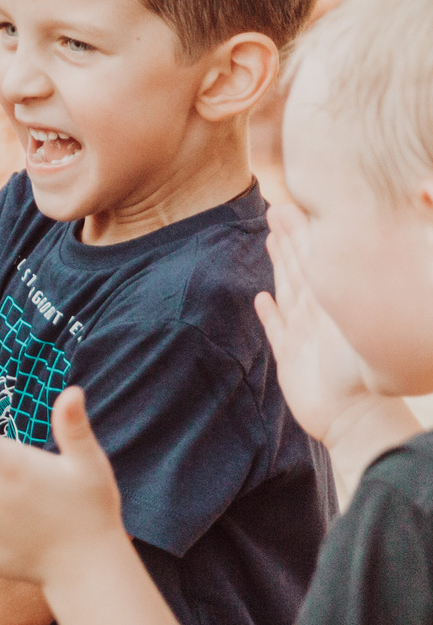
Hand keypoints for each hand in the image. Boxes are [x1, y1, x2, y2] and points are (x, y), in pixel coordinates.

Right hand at [254, 205, 376, 444]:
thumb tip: (344, 244)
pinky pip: (278, 333)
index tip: (290, 206)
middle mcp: (320, 317)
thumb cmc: (362, 375)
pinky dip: (270, 316)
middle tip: (276, 210)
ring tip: (270, 242)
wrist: (357, 418)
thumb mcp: (355, 320)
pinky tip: (262, 301)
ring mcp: (305, 338)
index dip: (301, 233)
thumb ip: (341, 287)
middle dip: (289, 240)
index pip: (314, 260)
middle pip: (301, 270)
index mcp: (335, 305)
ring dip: (280, 268)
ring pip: (289, 294)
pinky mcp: (291, 362)